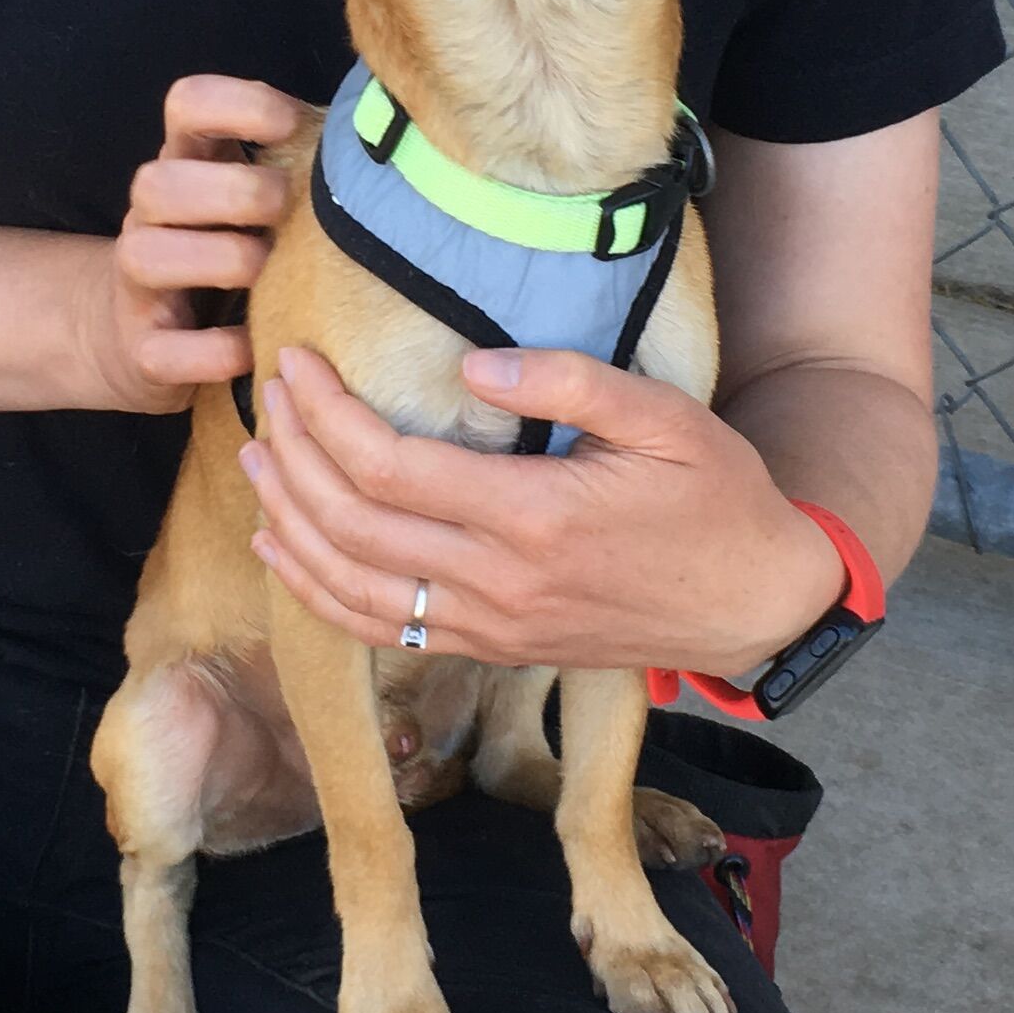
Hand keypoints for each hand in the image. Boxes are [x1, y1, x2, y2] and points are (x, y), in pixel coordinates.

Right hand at [73, 74, 309, 414]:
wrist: (148, 335)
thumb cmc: (232, 250)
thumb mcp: (258, 198)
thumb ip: (302, 161)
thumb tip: (391, 129)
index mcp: (187, 165)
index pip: (186, 105)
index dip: (234, 106)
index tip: (290, 125)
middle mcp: (151, 218)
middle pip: (156, 181)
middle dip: (232, 192)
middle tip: (285, 207)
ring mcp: (138, 285)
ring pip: (144, 256)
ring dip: (219, 260)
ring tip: (267, 271)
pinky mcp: (143, 349)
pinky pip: (163, 350)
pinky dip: (214, 350)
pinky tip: (254, 346)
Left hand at [244, 343, 846, 679]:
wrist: (755, 603)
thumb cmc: (716, 498)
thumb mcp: (667, 417)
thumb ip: (570, 383)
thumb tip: (473, 367)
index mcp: (535, 516)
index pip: (389, 467)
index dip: (326, 414)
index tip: (297, 363)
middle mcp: (499, 582)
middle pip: (351, 524)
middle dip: (292, 456)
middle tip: (268, 395)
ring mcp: (491, 626)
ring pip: (350, 586)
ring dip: (288, 523)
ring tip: (258, 459)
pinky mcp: (491, 649)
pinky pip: (381, 632)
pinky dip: (317, 592)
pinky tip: (282, 551)